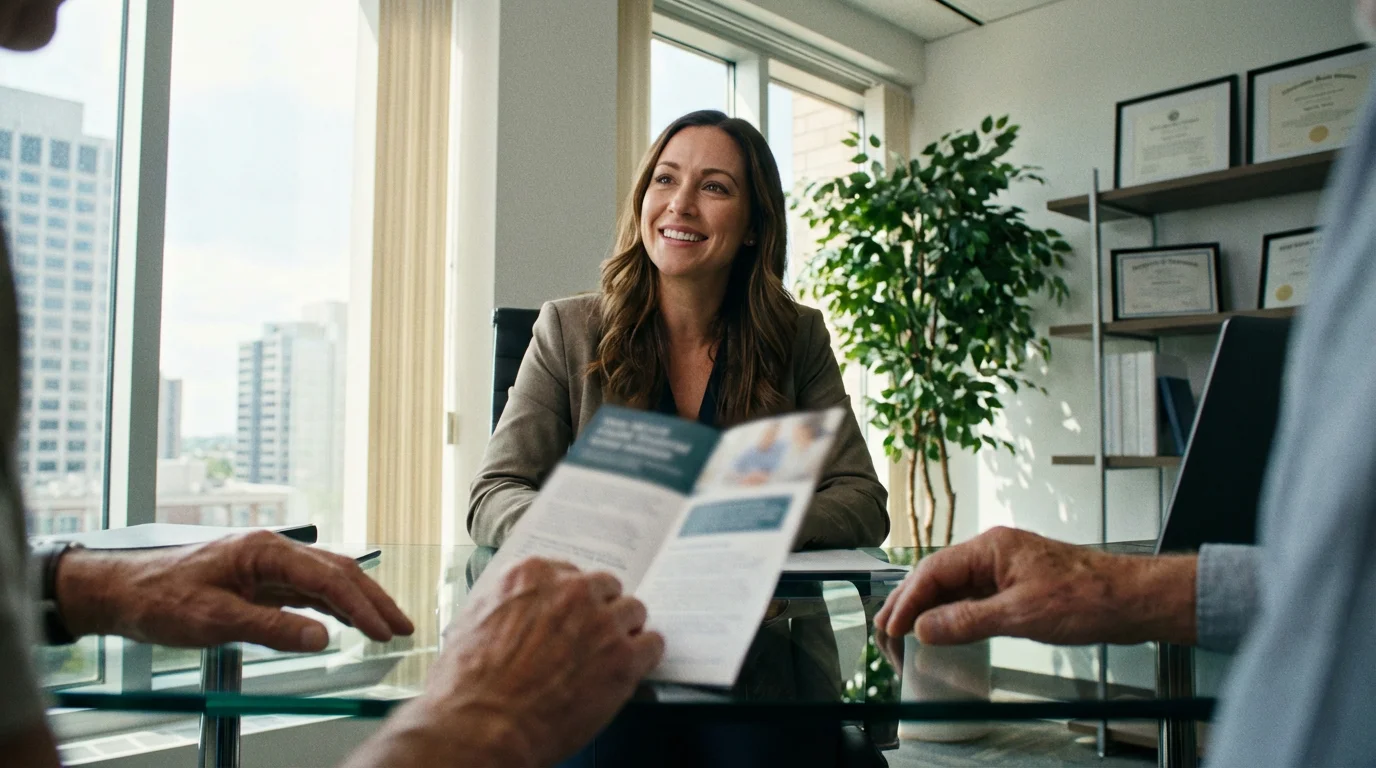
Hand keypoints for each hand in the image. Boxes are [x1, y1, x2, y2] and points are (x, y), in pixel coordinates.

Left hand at [56, 531, 413, 650]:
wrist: (121, 592)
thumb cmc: (158, 597)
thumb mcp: (212, 618)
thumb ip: (270, 628)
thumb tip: (321, 636)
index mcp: (265, 550)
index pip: (327, 577)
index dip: (360, 605)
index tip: (383, 630)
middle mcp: (272, 552)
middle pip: (338, 572)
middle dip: (373, 599)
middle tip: (403, 626)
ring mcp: (267, 566)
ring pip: (327, 580)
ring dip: (359, 602)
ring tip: (387, 625)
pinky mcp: (259, 582)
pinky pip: (307, 592)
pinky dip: (334, 606)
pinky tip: (347, 620)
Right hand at [373, 558, 663, 767]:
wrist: (483, 727)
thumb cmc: (467, 686)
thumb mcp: (470, 622)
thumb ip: (503, 604)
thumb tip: (515, 610)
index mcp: (532, 576)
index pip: (570, 573)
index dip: (572, 599)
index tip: (572, 613)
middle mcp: (571, 592)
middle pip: (605, 587)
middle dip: (600, 610)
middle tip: (590, 636)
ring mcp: (601, 623)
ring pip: (633, 611)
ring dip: (624, 631)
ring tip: (610, 655)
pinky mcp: (623, 658)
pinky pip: (653, 644)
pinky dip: (644, 656)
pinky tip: (630, 669)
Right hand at [875, 527, 1196, 645]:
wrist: (1131, 599)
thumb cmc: (1089, 596)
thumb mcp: (1022, 614)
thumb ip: (968, 621)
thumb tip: (926, 628)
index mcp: (991, 547)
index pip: (932, 571)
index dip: (907, 601)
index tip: (892, 627)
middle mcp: (993, 552)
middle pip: (936, 575)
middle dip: (909, 603)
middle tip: (887, 631)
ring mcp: (1004, 567)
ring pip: (952, 586)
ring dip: (928, 610)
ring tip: (906, 633)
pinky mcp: (1015, 584)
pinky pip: (971, 596)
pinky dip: (951, 613)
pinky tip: (943, 630)